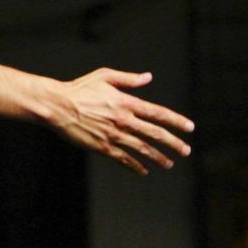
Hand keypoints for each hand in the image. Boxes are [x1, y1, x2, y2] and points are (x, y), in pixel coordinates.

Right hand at [49, 68, 193, 174]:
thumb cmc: (79, 89)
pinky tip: (143, 170)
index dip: (176, 121)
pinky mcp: (102, 147)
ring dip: (158, 157)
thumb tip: (148, 77)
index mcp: (125, 102)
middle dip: (173, 143)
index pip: (158, 113)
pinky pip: (123, 159)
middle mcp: (123, 120)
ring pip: (142, 149)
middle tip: (185, 151)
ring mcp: (113, 135)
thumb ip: (128, 79)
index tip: (189, 128)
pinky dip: (135, 166)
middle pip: (155, 134)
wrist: (57, 106)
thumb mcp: (104, 76)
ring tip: (169, 163)